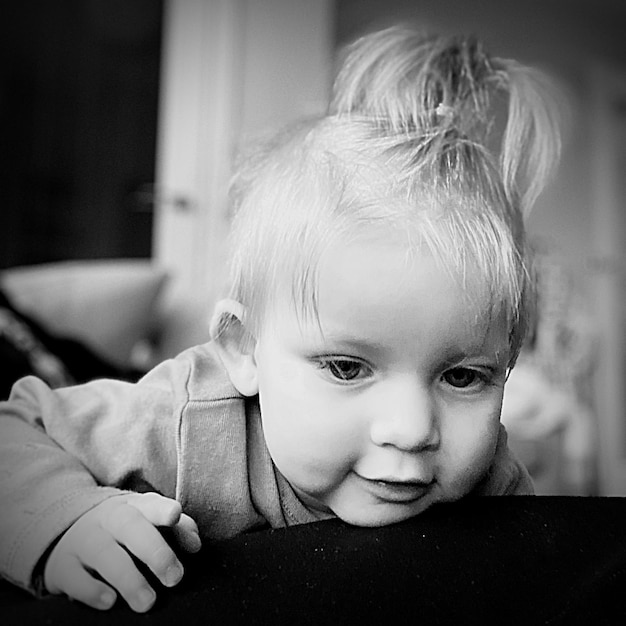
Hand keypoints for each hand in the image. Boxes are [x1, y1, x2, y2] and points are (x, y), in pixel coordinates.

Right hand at [43, 492, 200, 611]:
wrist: (68, 529)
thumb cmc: (124, 528)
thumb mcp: (149, 520)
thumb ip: (178, 529)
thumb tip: (195, 544)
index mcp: (135, 506)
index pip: (151, 504)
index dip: (163, 509)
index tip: (175, 515)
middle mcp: (109, 519)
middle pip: (131, 528)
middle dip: (155, 552)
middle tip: (175, 578)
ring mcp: (84, 540)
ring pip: (105, 555)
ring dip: (128, 579)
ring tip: (148, 602)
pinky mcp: (63, 566)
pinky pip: (75, 578)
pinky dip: (91, 590)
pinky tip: (110, 601)